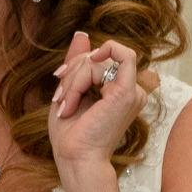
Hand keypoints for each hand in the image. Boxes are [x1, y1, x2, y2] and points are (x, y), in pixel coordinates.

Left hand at [47, 30, 145, 174]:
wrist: (75, 158)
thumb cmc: (71, 134)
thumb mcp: (70, 91)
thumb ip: (79, 63)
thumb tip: (82, 34)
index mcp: (119, 93)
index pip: (98, 61)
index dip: (77, 63)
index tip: (60, 77)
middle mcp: (130, 92)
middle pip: (98, 59)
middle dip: (72, 71)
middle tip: (59, 98)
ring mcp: (132, 92)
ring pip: (99, 62)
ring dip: (74, 80)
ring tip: (66, 104)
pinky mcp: (128, 92)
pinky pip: (120, 56)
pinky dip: (94, 62)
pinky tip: (88, 64)